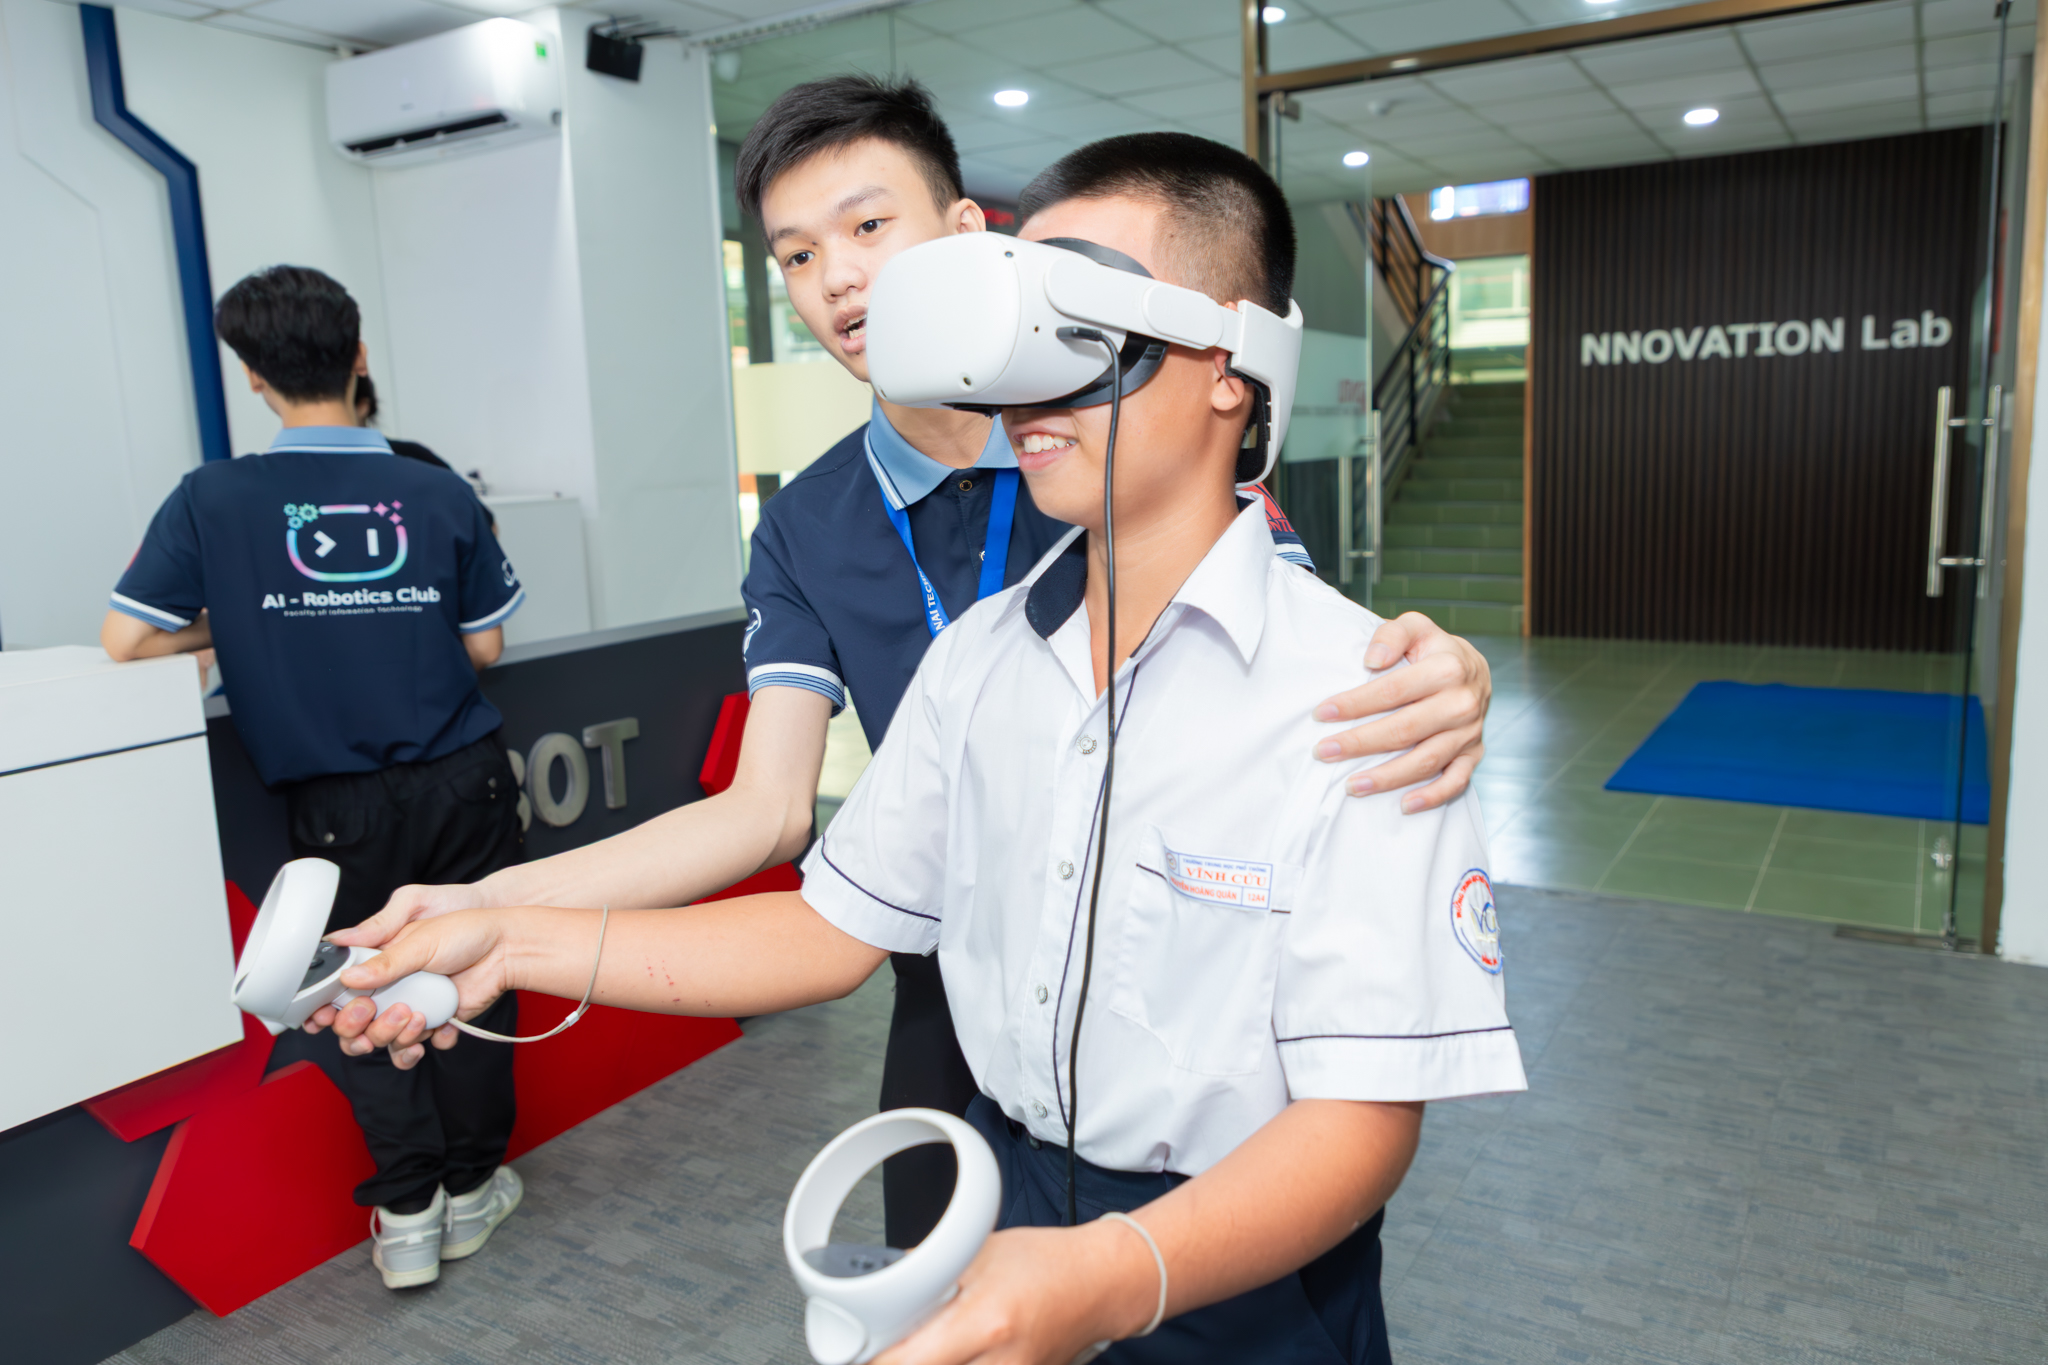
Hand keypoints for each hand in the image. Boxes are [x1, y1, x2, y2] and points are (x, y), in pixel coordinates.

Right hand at [301, 882, 490, 1043]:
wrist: (506, 949)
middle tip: (370, 1013)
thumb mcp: (420, 938)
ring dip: (392, 1035)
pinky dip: (419, 1046)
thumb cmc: (464, 930)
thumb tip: (347, 978)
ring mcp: (409, 1008)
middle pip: (353, 1024)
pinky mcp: (431, 1023)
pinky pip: (413, 1048)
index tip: (322, 1016)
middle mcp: (389, 989)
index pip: (338, 991)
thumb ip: (383, 960)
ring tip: (416, 1016)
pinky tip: (435, 1029)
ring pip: (381, 1040)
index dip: (325, 1007)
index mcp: (378, 963)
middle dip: (356, 1026)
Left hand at [875, 1222, 1155, 1364]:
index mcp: (985, 1322)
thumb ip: (931, 1273)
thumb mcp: (980, 1253)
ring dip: (932, 1362)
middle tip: (891, 1346)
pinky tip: (958, 1351)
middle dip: (903, 1361)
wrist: (1101, 1284)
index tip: (861, 1351)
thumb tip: (885, 1286)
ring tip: (930, 1344)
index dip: (877, 1359)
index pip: (909, 1361)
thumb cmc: (1048, 1263)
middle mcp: (1001, 1363)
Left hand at [1313, 612, 1490, 812]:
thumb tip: (1371, 659)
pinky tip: (1404, 805)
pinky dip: (1432, 797)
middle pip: (1405, 730)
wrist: (1473, 670)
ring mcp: (1470, 732)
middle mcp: (1462, 703)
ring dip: (1387, 778)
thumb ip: (1392, 634)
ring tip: (1351, 786)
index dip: (1355, 703)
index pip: (1393, 691)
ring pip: (1426, 761)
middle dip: (1360, 743)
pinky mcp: (1474, 754)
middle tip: (1324, 752)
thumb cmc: (1433, 650)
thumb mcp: (1415, 627)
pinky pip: (1456, 781)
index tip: (1322, 714)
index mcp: (1448, 669)